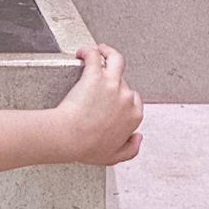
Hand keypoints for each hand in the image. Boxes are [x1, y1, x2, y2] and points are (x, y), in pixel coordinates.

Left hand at [57, 45, 143, 165]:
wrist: (69, 138)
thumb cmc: (87, 148)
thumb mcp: (114, 157)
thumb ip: (131, 149)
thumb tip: (138, 137)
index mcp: (133, 116)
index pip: (135, 101)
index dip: (125, 98)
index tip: (114, 99)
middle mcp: (126, 97)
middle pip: (123, 81)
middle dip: (113, 80)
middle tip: (98, 83)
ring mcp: (112, 84)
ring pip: (115, 59)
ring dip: (108, 52)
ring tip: (100, 51)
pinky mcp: (95, 75)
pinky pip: (95, 55)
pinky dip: (89, 50)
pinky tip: (83, 52)